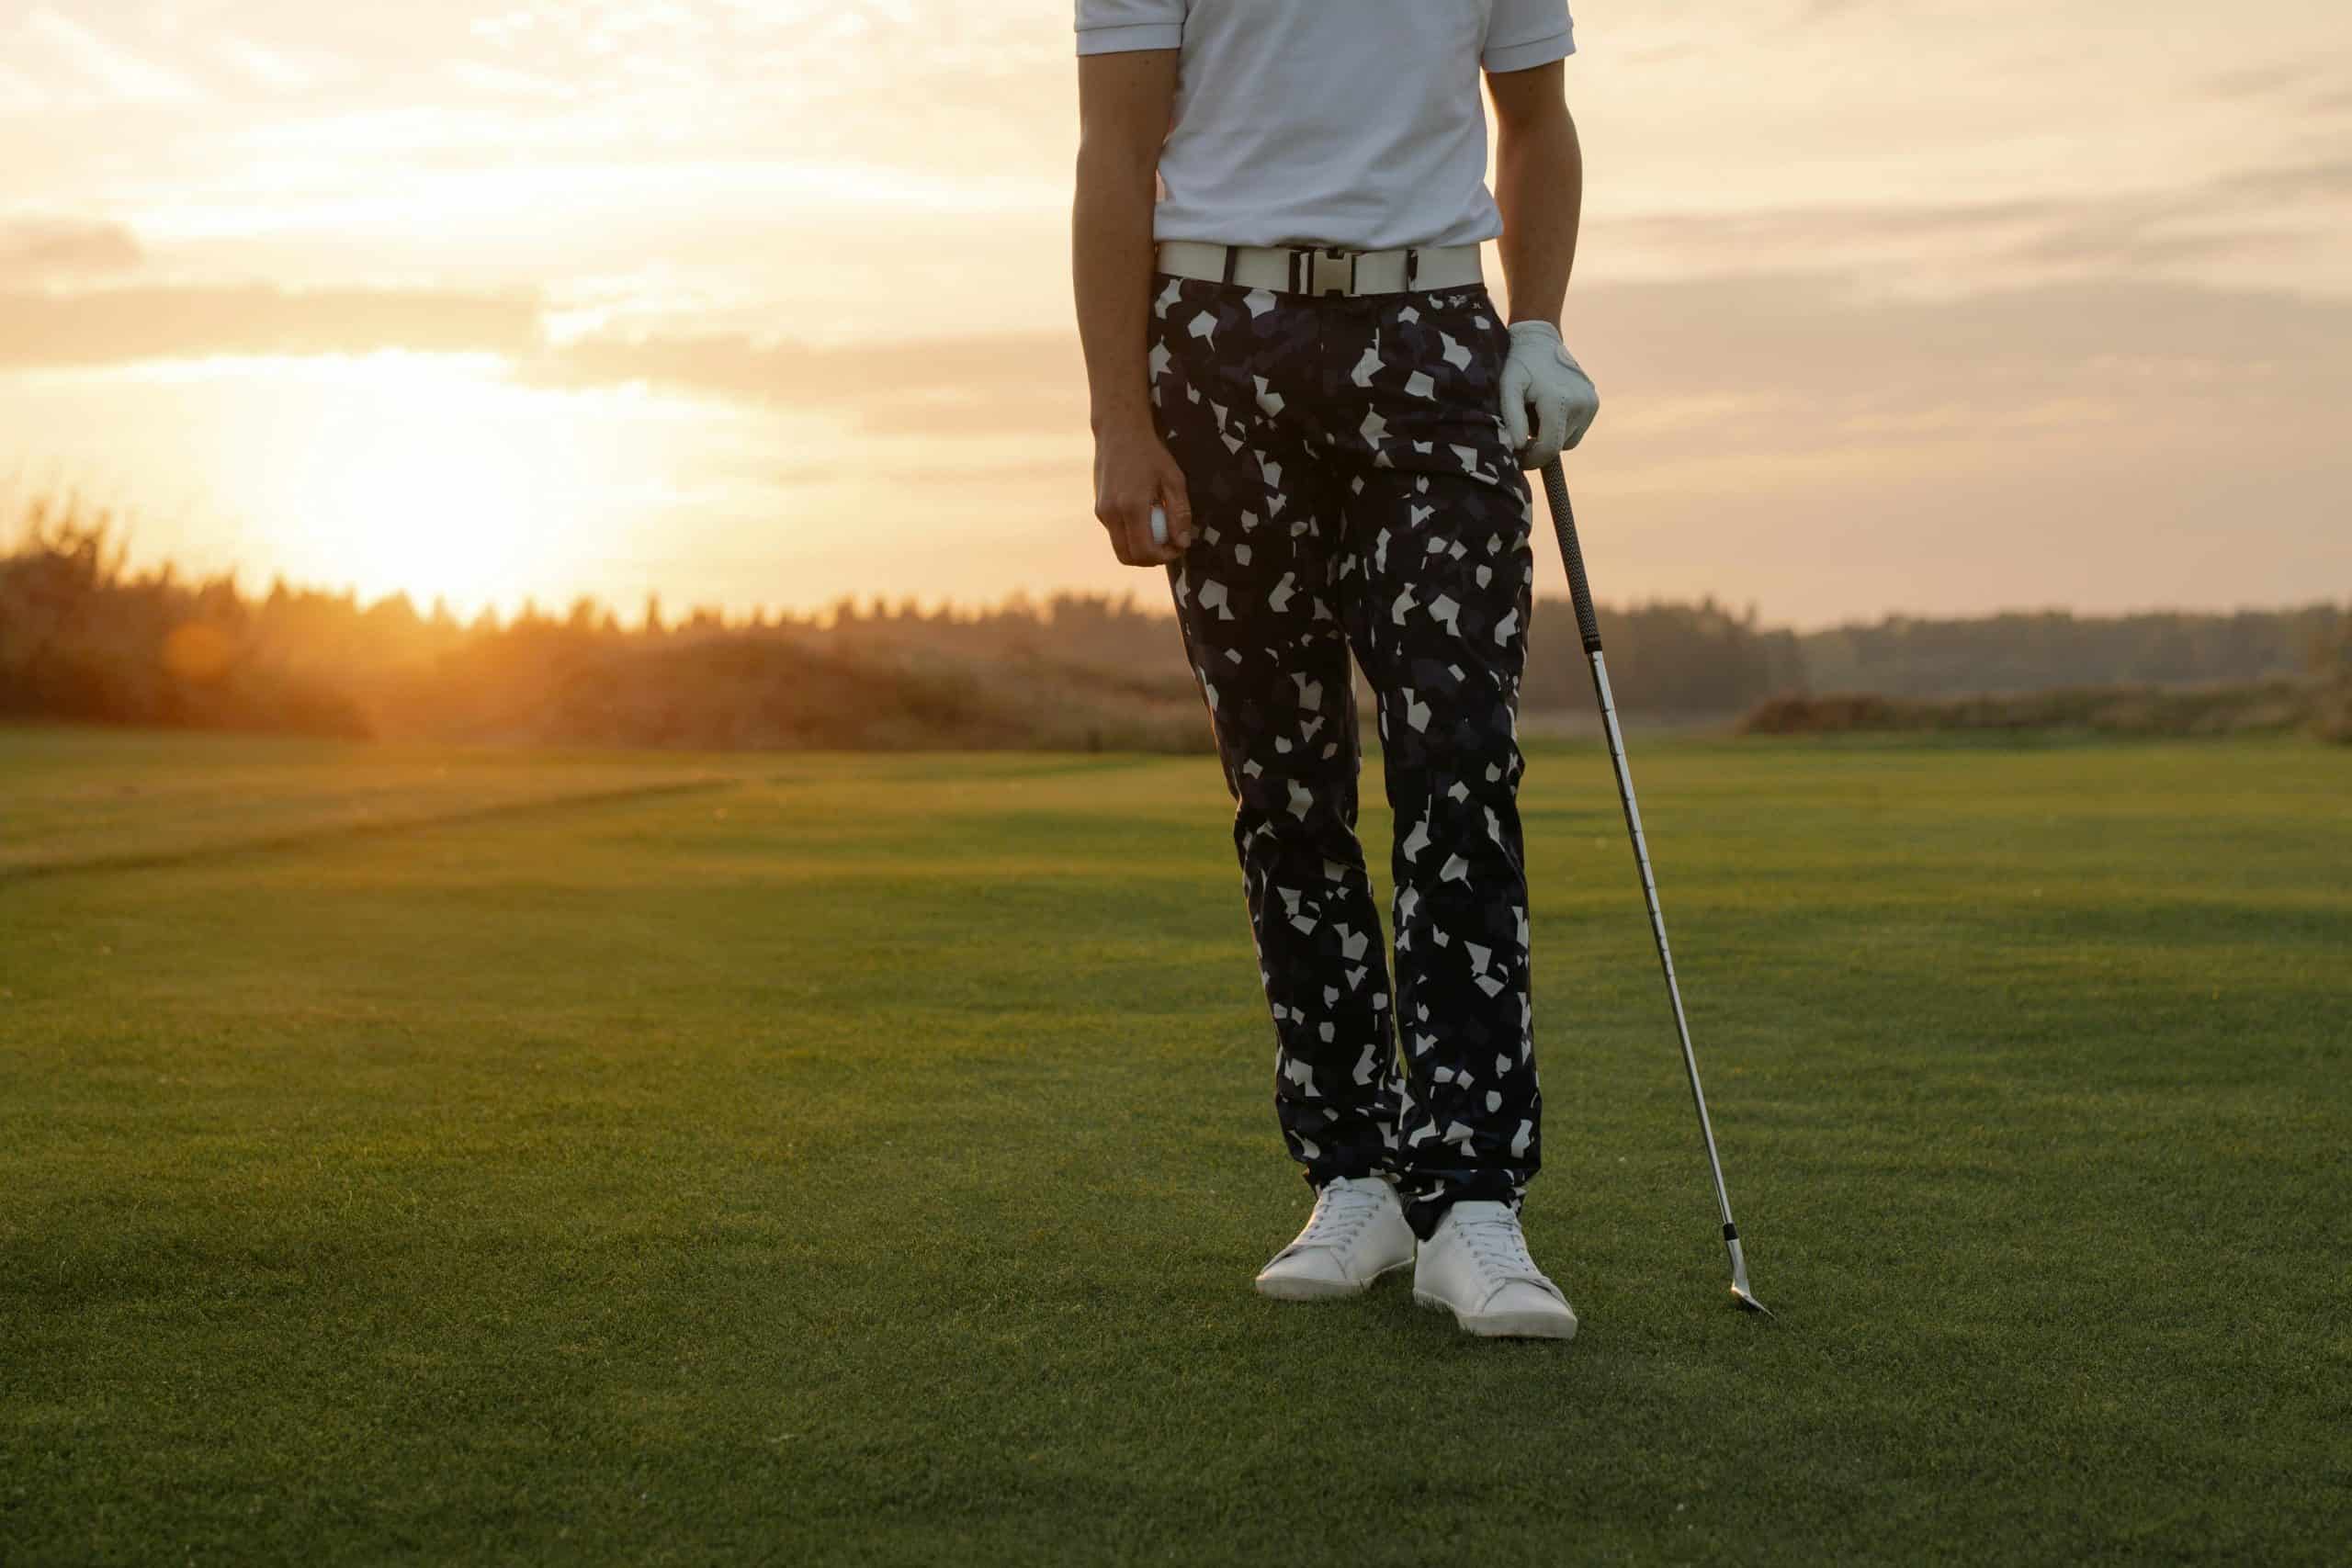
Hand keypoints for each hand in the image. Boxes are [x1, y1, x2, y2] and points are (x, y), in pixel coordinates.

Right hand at [1092, 421, 1193, 566]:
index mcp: (1131, 506)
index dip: (1164, 557)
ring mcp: (1102, 512)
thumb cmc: (1150, 453)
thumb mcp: (1173, 479)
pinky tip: (1146, 517)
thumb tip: (1183, 543)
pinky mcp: (1099, 508)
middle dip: (1151, 559)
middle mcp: (1111, 513)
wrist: (1119, 431)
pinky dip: (1132, 536)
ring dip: (1140, 550)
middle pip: (1128, 557)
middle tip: (1169, 547)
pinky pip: (1116, 534)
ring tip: (1160, 532)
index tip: (1178, 547)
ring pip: (1120, 548)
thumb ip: (1179, 513)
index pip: (1145, 551)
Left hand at [1500, 321, 1598, 468]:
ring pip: (1568, 440)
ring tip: (1536, 411)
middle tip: (1522, 426)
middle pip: (1558, 446)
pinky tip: (1549, 406)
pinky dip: (1561, 426)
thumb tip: (1519, 446)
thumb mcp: (1508, 386)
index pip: (1549, 448)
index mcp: (1560, 401)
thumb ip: (1512, 416)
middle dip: (1539, 443)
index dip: (1532, 459)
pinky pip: (1576, 429)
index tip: (1517, 457)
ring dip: (1551, 434)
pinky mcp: (1594, 403)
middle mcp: (1582, 403)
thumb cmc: (1518, 364)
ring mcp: (1592, 403)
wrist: (1540, 340)